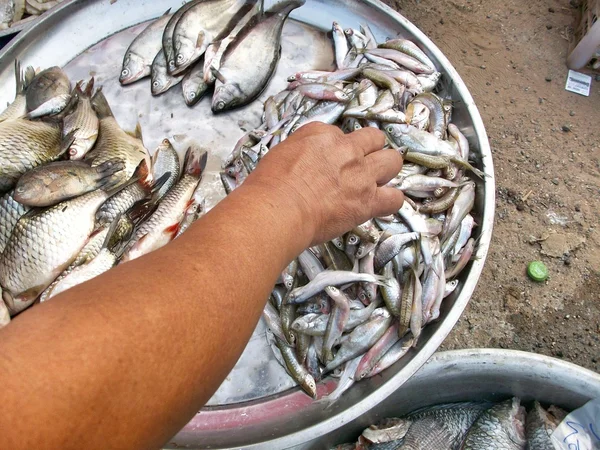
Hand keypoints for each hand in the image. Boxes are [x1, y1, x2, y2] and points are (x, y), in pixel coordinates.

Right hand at [243, 123, 403, 245]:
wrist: (278, 209)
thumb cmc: (270, 187)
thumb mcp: (280, 154)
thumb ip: (300, 152)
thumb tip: (305, 162)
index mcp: (321, 134)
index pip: (340, 135)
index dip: (338, 150)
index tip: (332, 162)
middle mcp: (345, 149)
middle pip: (374, 139)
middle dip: (371, 151)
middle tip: (361, 166)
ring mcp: (361, 174)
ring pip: (392, 161)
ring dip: (386, 170)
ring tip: (377, 182)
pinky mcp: (368, 200)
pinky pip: (395, 198)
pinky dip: (390, 201)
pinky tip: (381, 205)